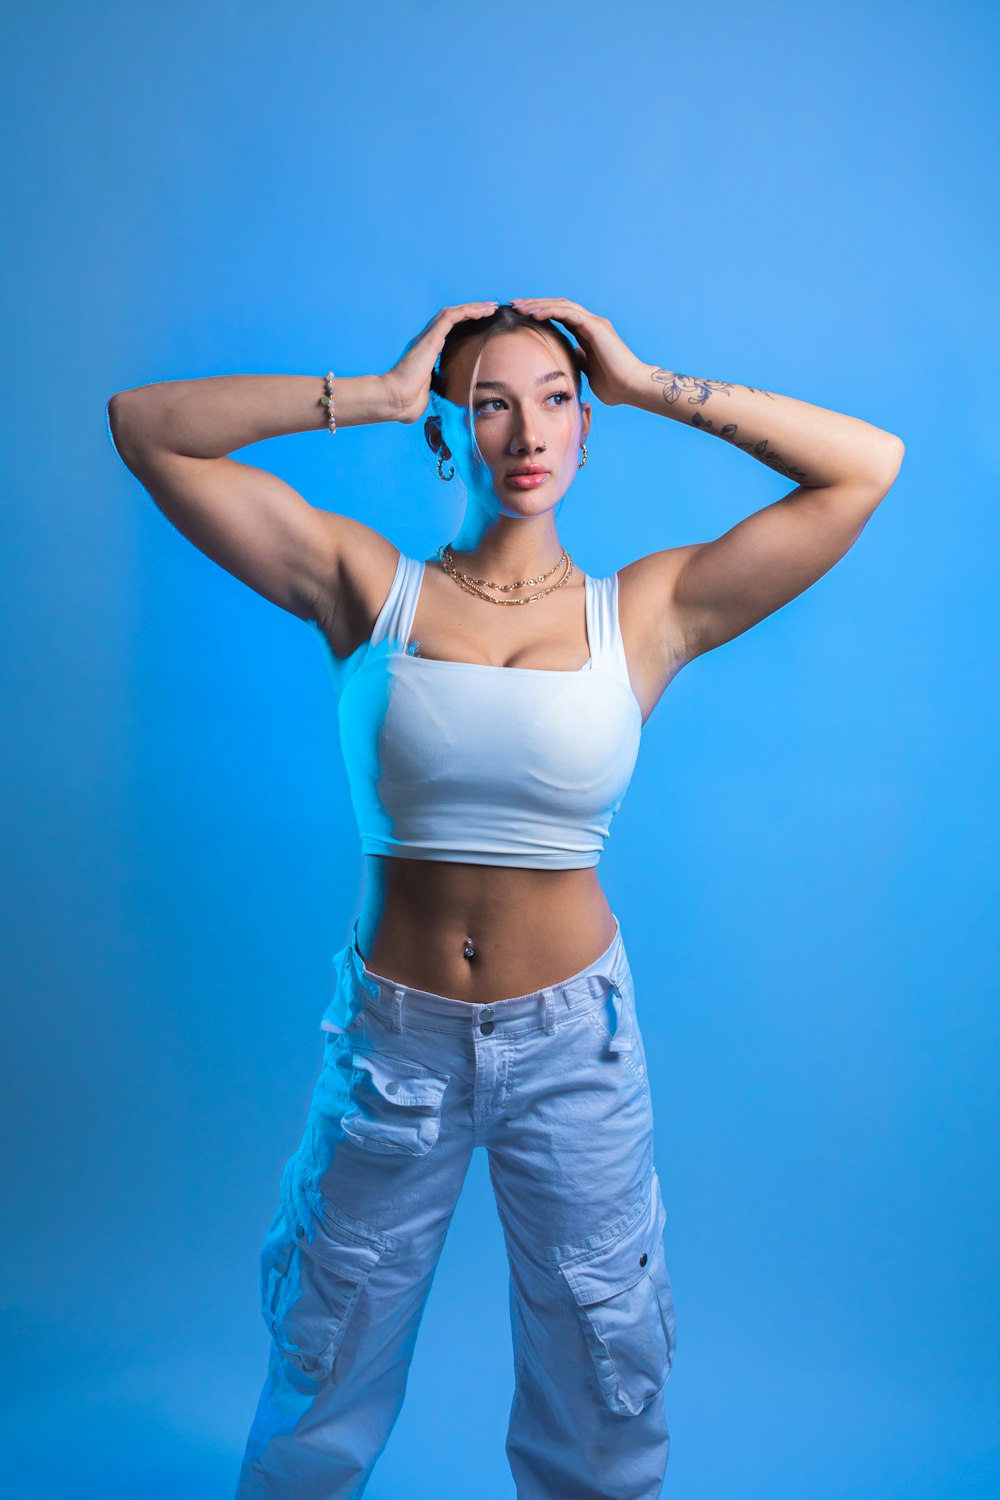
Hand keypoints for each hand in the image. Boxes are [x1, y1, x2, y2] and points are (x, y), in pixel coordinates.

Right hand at [382, 302, 497, 423]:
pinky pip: (452, 317)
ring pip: (453, 313)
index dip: (465, 323)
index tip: (482, 322)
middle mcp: (426, 340)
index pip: (448, 330)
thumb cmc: (408, 403)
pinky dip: (468, 312)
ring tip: (491, 307)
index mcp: (426, 352)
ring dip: (473, 308)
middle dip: (473, 310)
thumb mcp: (429, 395)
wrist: (396, 399)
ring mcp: (427, 337)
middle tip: (491, 309)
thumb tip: (449, 401)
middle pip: (452, 317)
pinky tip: (482, 312)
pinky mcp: (431, 337)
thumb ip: (438, 392)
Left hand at [510, 297, 645, 406]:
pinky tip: (533, 314)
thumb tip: (565, 360)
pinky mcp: (595, 327)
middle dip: (535, 304)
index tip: (520, 317)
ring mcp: (594, 323)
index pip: (559, 316)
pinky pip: (568, 313)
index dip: (540, 314)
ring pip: (561, 305)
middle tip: (513, 305)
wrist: (631, 387)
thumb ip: (578, 361)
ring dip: (538, 304)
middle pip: (557, 306)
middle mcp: (590, 323)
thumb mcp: (587, 372)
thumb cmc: (613, 385)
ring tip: (519, 307)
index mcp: (587, 333)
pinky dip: (549, 311)